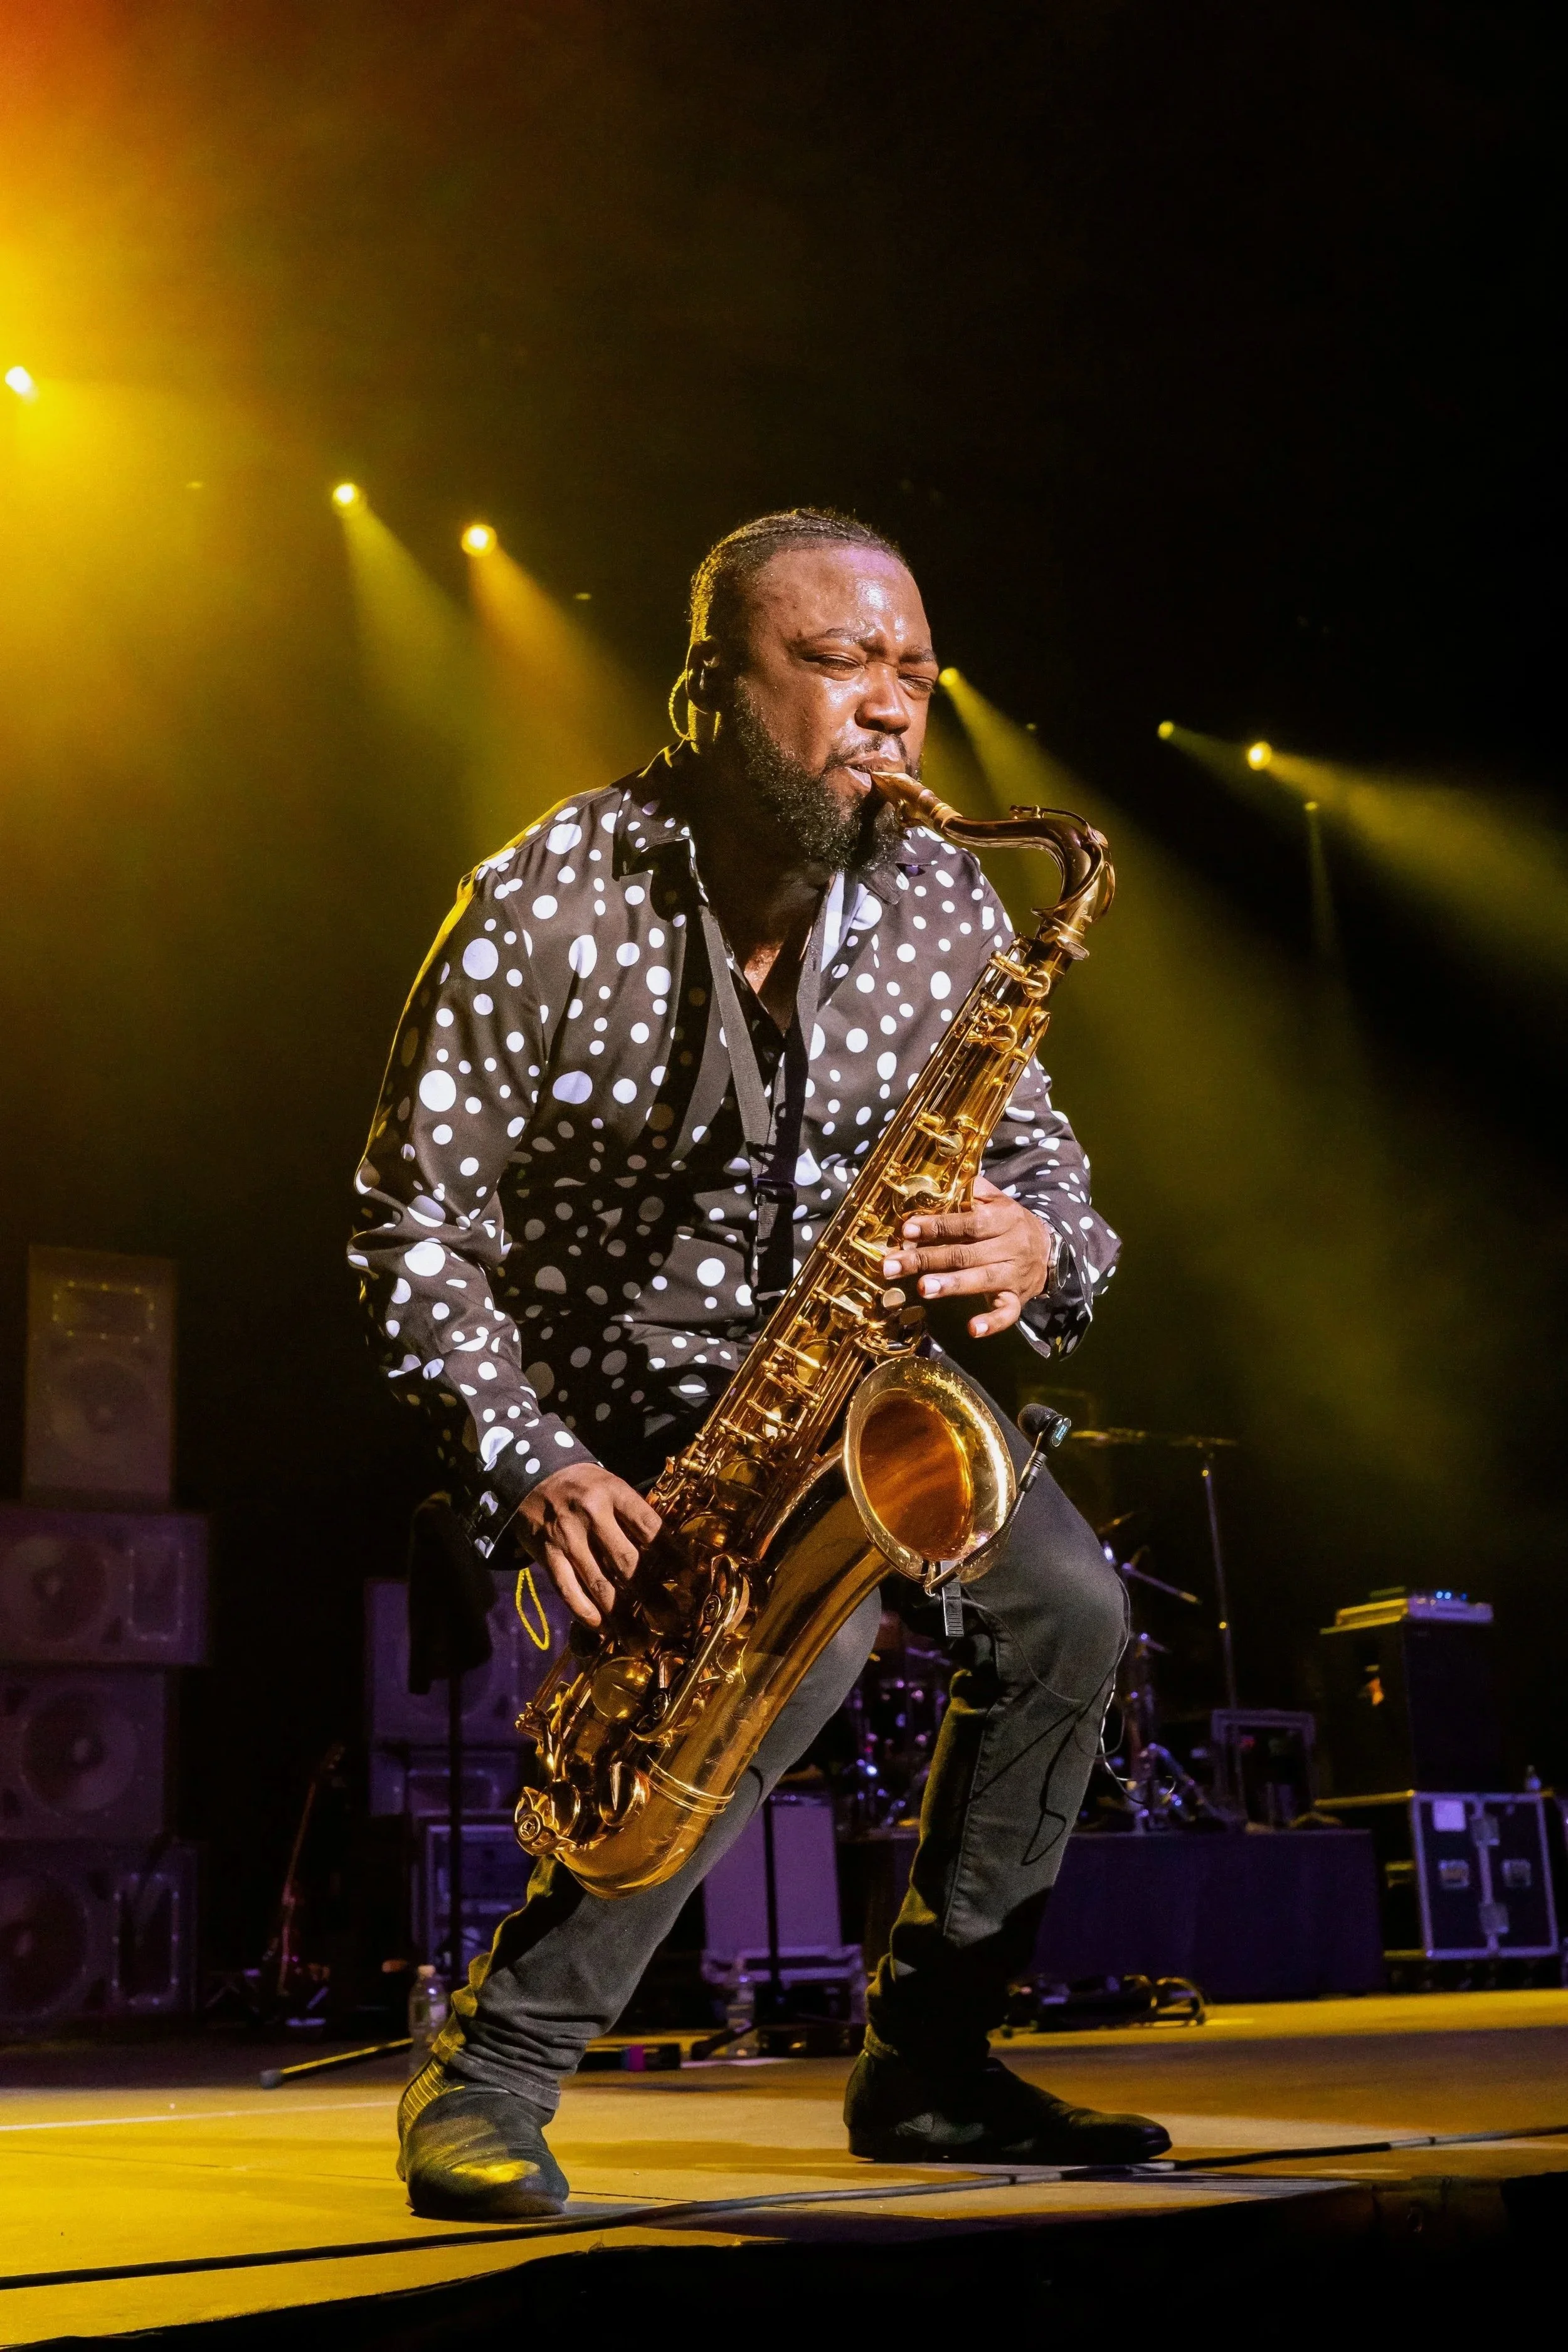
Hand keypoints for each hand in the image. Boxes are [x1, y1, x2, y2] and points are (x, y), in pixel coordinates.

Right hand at [516, 1464, 661, 1626]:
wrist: (532, 1477)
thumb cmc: (586, 1488)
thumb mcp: (614, 1488)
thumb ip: (636, 1518)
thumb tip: (672, 1559)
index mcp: (615, 1492)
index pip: (650, 1527)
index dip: (673, 1556)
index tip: (690, 1582)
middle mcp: (592, 1513)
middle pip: (627, 1561)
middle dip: (652, 1597)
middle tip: (672, 1622)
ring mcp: (567, 1536)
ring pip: (598, 1583)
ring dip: (621, 1617)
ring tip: (639, 1641)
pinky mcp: (547, 1554)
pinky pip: (568, 1590)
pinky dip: (585, 1612)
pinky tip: (603, 1628)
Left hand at [881, 1174, 1052, 1338]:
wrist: (1050, 1249)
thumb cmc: (1010, 1223)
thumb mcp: (996, 1201)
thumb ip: (971, 1192)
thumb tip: (936, 1185)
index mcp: (1001, 1219)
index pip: (966, 1222)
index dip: (937, 1226)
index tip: (908, 1230)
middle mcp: (1009, 1247)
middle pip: (964, 1254)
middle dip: (927, 1259)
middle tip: (893, 1265)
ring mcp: (1013, 1275)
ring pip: (982, 1280)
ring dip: (952, 1285)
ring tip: (923, 1288)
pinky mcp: (1018, 1299)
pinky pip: (1007, 1313)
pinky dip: (992, 1323)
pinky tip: (974, 1330)